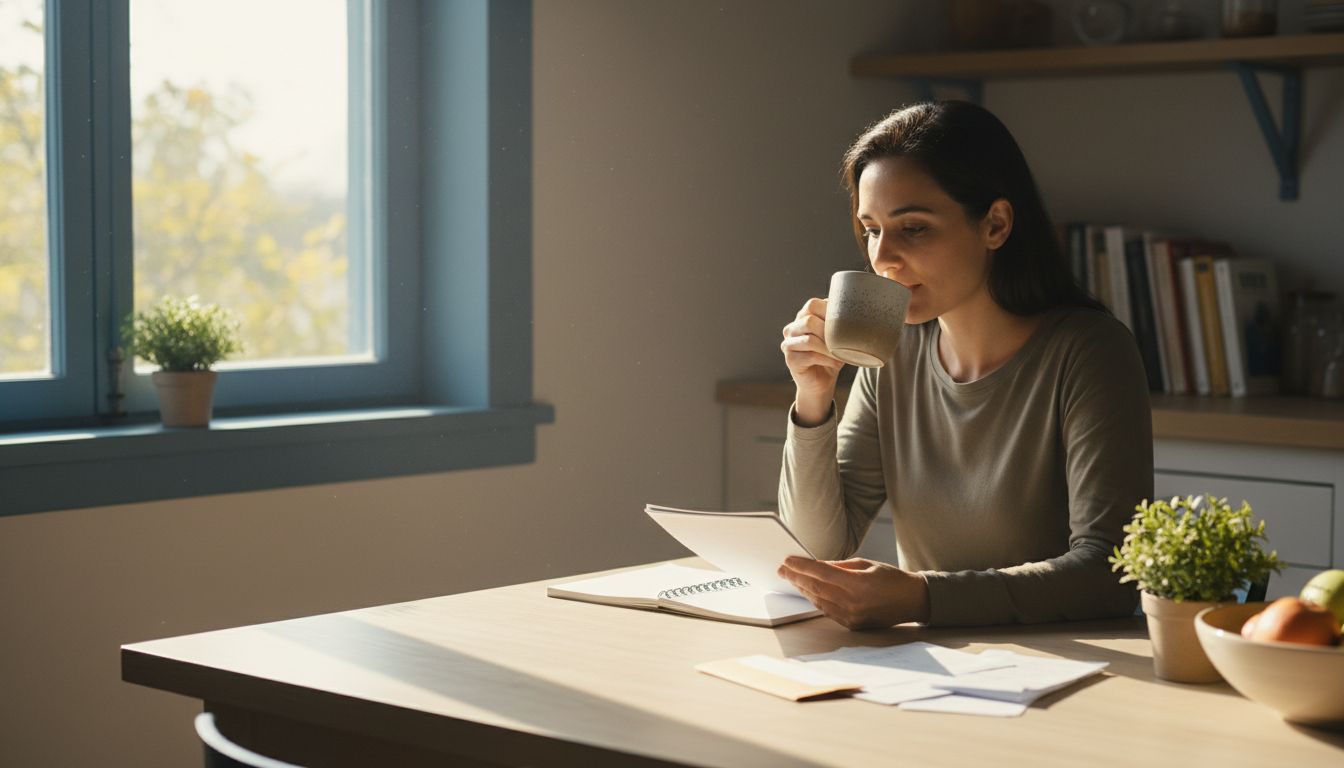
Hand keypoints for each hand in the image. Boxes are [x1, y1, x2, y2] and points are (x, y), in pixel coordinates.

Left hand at [777, 556, 929, 629]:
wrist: (913, 601)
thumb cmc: (892, 579)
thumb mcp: (866, 564)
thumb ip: (840, 565)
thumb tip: (816, 565)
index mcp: (858, 584)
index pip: (822, 573)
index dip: (802, 566)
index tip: (787, 560)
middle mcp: (853, 602)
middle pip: (816, 588)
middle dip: (796, 577)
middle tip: (782, 569)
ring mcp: (852, 616)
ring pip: (819, 601)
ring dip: (803, 589)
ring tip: (791, 579)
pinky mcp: (852, 625)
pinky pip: (827, 611)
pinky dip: (815, 600)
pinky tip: (808, 591)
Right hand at [780, 298, 843, 424]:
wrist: (822, 382)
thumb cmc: (832, 356)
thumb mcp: (839, 337)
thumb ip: (842, 323)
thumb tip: (863, 312)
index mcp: (803, 317)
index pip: (813, 304)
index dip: (830, 312)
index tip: (846, 324)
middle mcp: (792, 328)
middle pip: (809, 320)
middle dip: (830, 332)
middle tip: (843, 342)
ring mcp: (788, 344)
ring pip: (810, 339)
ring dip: (829, 348)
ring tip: (841, 354)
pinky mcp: (790, 359)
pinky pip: (809, 356)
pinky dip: (826, 359)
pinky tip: (836, 363)